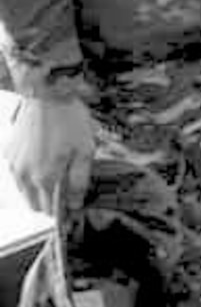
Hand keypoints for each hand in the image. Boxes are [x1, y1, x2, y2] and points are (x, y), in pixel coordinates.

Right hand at [5, 95, 95, 215]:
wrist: (47, 95)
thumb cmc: (70, 121)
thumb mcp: (85, 151)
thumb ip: (79, 181)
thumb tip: (75, 203)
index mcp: (45, 178)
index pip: (49, 209)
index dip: (61, 210)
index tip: (71, 205)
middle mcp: (24, 175)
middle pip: (34, 203)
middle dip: (49, 202)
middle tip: (65, 189)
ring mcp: (14, 164)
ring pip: (24, 189)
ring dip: (37, 189)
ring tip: (55, 172)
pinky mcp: (9, 152)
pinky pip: (18, 172)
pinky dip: (28, 172)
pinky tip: (42, 159)